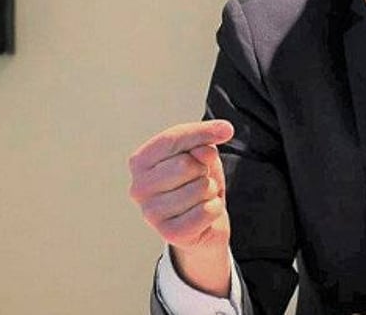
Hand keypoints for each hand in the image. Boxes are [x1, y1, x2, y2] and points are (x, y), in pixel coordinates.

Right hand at [128, 119, 234, 295]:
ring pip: (200, 189)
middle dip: (203, 169)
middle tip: (199, 179)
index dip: (202, 133)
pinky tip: (204, 213)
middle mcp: (138, 188)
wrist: (202, 224)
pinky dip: (214, 209)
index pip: (172, 139)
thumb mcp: (200, 153)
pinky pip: (206, 211)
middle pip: (185, 165)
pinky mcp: (170, 234)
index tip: (226, 130)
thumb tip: (217, 137)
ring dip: (210, 191)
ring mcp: (151, 213)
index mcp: (139, 162)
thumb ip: (204, 140)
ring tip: (201, 197)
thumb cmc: (196, 182)